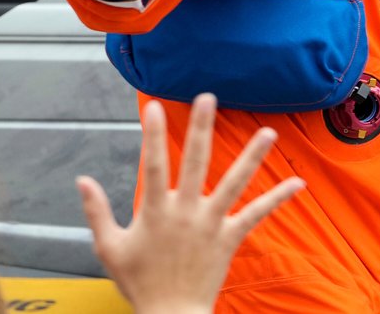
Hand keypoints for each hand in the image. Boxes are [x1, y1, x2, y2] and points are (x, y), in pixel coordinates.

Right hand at [76, 94, 305, 313]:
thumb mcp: (108, 248)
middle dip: (201, 128)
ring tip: (269, 131)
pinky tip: (298, 182)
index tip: (153, 107)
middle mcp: (186, 212)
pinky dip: (278, 198)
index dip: (153, 135)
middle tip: (208, 97)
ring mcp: (211, 224)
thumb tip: (81, 180)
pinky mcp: (230, 238)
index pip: (153, 165)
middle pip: (196, 162)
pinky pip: (258, 214)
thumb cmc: (138, 282)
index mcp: (155, 212)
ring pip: (235, 183)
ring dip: (252, 156)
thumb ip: (96, 211)